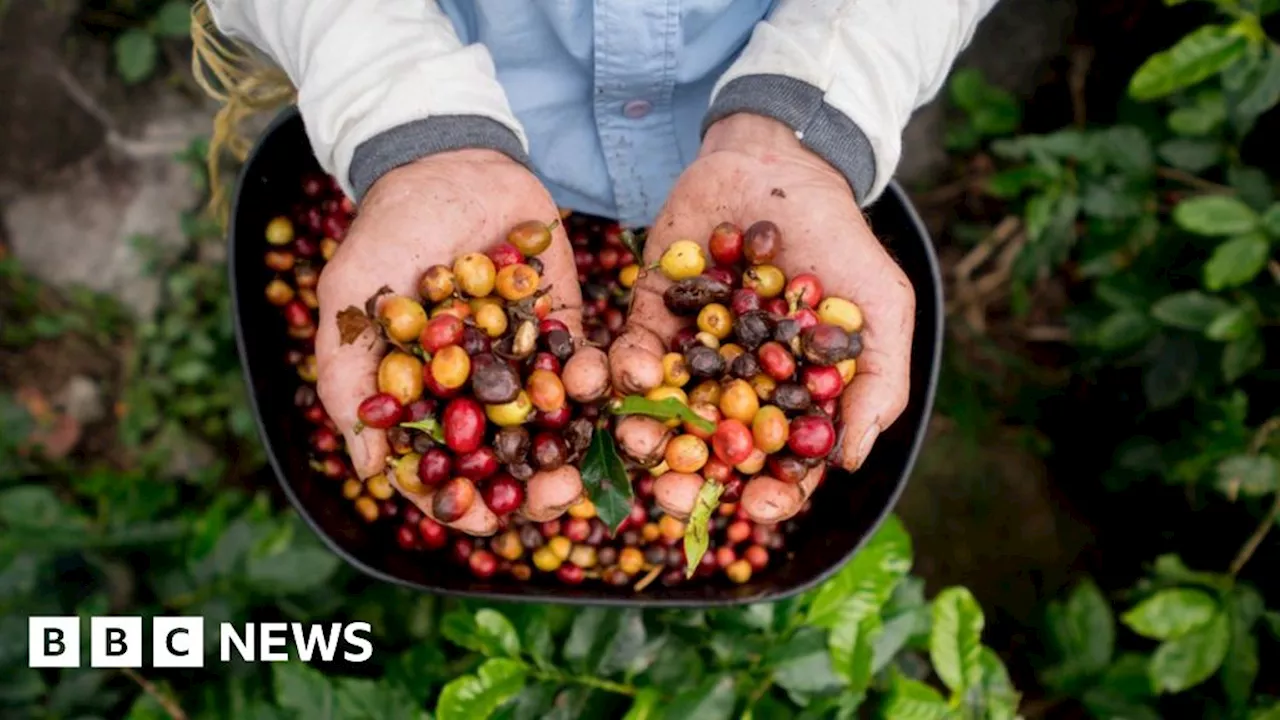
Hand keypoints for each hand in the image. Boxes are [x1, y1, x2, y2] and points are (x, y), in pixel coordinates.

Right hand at [314, 150, 597, 533]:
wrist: (446, 161)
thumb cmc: (386, 232)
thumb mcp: (351, 300)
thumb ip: (349, 379)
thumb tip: (371, 468)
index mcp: (426, 399)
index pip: (444, 469)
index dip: (463, 502)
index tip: (485, 522)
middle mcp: (478, 391)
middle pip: (508, 460)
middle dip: (533, 490)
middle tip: (557, 499)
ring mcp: (525, 361)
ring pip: (554, 426)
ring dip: (572, 452)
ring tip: (586, 469)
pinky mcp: (564, 326)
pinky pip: (586, 365)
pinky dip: (596, 383)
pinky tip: (602, 390)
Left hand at [609, 114, 914, 523]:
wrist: (781, 163)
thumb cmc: (840, 239)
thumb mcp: (882, 306)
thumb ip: (877, 382)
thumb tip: (850, 462)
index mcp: (792, 397)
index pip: (780, 465)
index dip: (770, 494)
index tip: (753, 506)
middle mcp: (739, 387)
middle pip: (712, 453)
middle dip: (690, 481)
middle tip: (672, 496)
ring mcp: (693, 353)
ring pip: (665, 412)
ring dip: (648, 434)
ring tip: (637, 439)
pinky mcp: (653, 313)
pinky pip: (634, 352)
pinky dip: (629, 368)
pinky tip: (631, 373)